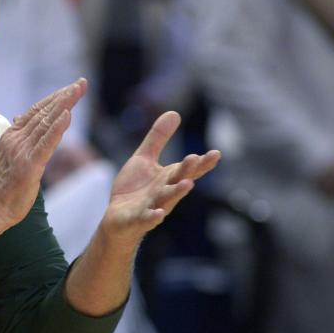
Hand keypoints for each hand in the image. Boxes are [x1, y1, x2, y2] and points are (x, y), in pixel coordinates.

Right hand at [0, 79, 86, 226]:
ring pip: (46, 123)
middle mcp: (17, 139)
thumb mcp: (11, 155)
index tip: (70, 87)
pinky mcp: (30, 165)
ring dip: (64, 105)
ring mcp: (22, 151)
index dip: (54, 97)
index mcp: (12, 135)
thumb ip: (19, 137)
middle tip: (82, 82)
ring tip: (77, 91)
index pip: (36, 111)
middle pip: (44, 112)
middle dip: (64, 96)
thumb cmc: (3, 186)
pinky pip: (46, 143)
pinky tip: (67, 115)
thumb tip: (21, 119)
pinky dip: (57, 128)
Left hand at [101, 111, 220, 245]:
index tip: (216, 153)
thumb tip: (174, 112)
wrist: (118, 220)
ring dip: (176, 192)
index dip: (202, 163)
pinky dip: (152, 217)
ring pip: (166, 200)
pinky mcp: (136, 220)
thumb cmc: (135, 190)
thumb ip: (158, 138)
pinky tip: (158, 214)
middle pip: (178, 181)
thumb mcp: (144, 159)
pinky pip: (145, 219)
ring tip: (187, 184)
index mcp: (168, 178)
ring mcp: (151, 207)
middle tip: (196, 159)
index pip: (188, 169)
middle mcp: (164, 193)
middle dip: (187, 171)